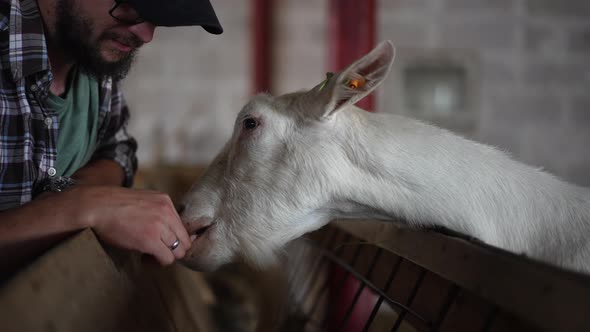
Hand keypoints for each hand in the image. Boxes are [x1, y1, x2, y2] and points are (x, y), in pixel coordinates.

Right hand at [64, 185, 190, 264]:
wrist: (96, 205)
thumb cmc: (114, 205)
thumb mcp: (143, 200)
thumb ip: (157, 211)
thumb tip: (165, 230)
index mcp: (166, 201)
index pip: (182, 226)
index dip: (175, 238)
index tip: (163, 243)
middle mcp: (167, 212)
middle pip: (185, 240)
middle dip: (173, 249)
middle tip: (158, 252)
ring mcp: (160, 226)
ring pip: (178, 251)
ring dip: (165, 256)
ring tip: (150, 255)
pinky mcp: (150, 240)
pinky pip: (166, 258)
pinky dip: (158, 262)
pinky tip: (144, 258)